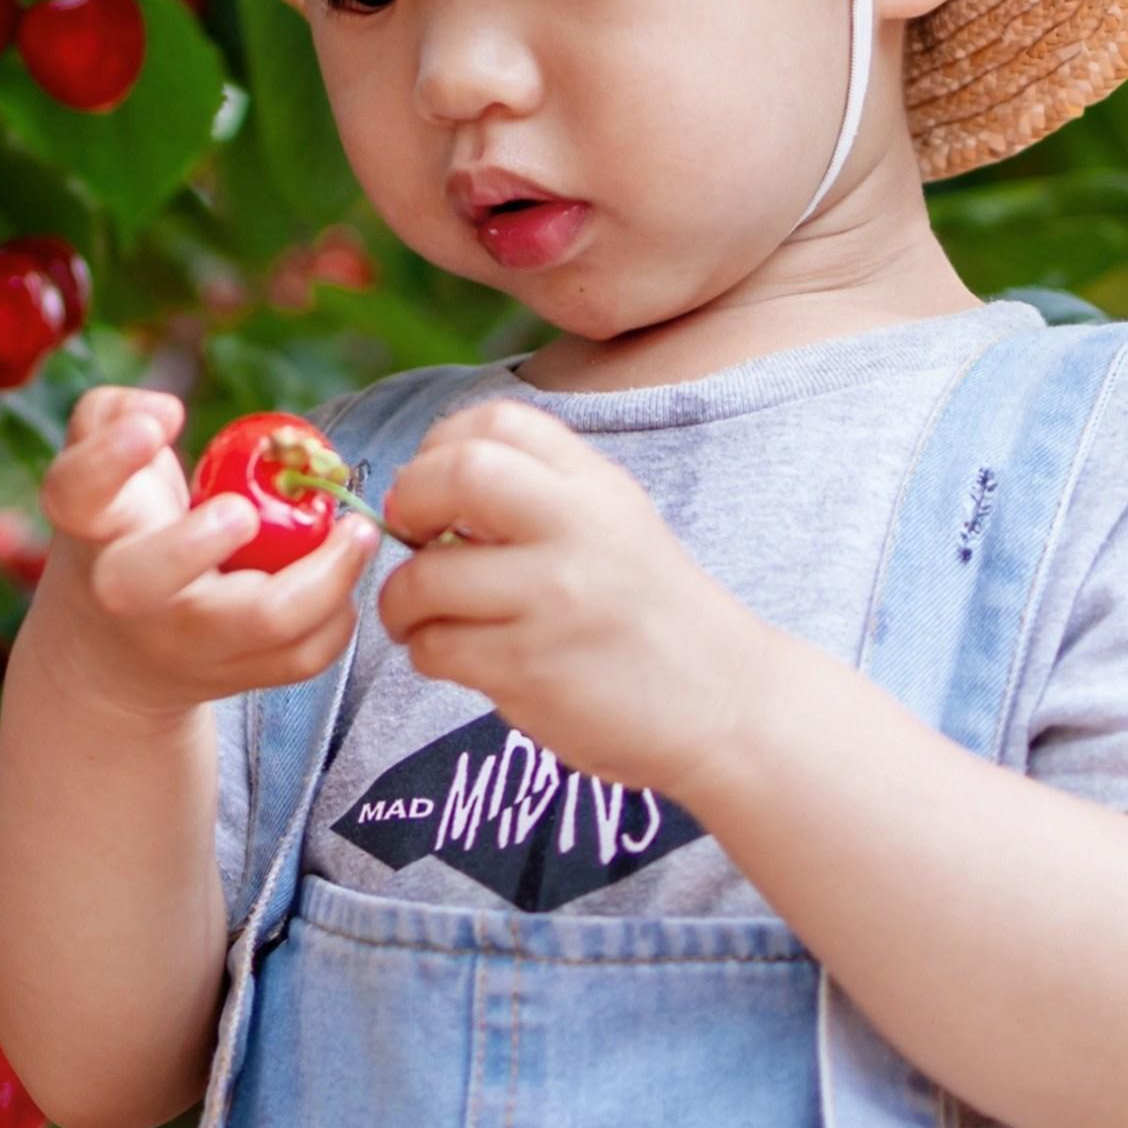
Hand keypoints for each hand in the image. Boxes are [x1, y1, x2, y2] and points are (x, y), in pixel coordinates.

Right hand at [18, 385, 378, 723]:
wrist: (111, 651)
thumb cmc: (120, 529)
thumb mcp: (98, 465)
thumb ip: (115, 415)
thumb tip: (163, 412)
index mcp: (92, 527)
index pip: (77, 490)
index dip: (112, 455)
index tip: (166, 419)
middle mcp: (124, 591)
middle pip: (145, 580)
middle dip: (198, 541)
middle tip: (244, 510)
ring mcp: (181, 640)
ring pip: (254, 623)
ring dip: (321, 578)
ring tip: (355, 532)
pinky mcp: (231, 675)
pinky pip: (299, 657)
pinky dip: (337, 618)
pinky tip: (342, 577)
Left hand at [376, 398, 779, 801]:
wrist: (727, 705)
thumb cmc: (651, 615)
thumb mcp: (615, 523)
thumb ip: (537, 493)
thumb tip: (421, 487)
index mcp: (597, 487)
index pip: (497, 421)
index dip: (440, 446)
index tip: (431, 486)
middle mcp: (579, 530)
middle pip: (456, 474)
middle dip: (408, 501)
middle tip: (407, 536)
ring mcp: (555, 600)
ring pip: (425, 578)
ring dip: (401, 601)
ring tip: (419, 616)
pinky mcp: (531, 668)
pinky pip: (436, 647)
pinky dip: (426, 652)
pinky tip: (454, 657)